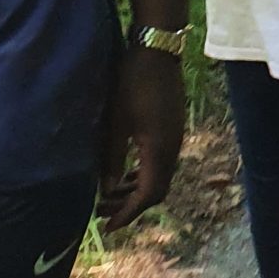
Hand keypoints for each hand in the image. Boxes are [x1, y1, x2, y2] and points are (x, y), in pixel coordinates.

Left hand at [100, 46, 187, 228]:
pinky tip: (127, 172)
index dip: (127, 214)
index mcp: (159, 150)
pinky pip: (161, 163)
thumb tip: (106, 190)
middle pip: (156, 191)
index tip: (107, 226)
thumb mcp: (115, 123)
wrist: (157, 51)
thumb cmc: (132, 84)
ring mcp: (176, 138)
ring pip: (159, 177)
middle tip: (102, 212)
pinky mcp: (173, 129)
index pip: (147, 196)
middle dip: (130, 206)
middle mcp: (172, 149)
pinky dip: (143, 175)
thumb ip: (112, 159)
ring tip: (109, 194)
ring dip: (136, 190)